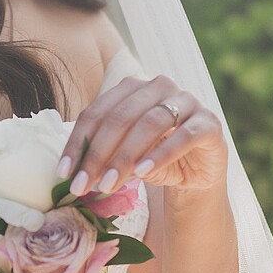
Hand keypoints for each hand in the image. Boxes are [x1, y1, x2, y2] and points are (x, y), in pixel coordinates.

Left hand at [61, 75, 226, 197]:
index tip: (63, 173)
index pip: (97, 111)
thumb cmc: (153, 160)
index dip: (78, 142)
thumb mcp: (123, 156)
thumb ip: (101, 154)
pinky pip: (183, 136)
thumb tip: (69, 172)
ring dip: (125, 157)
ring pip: (149, 123)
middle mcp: (160, 86)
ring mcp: (187, 101)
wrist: (196, 175)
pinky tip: (143, 172)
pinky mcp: (209, 123)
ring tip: (109, 184)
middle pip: (120, 116)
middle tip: (83, 185)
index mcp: (133, 88)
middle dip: (98, 154)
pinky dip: (161, 154)